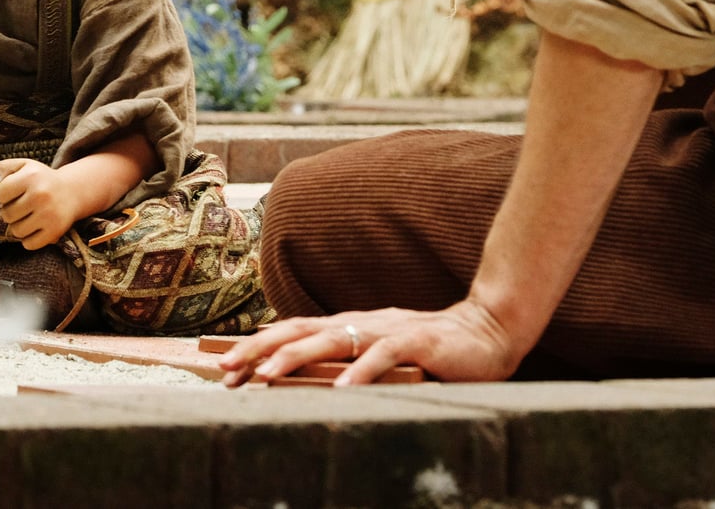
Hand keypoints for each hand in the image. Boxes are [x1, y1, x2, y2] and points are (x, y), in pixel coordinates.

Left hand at [0, 160, 81, 249]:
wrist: (72, 192)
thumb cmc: (41, 179)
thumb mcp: (23, 166)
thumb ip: (3, 168)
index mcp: (31, 176)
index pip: (0, 194)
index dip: (3, 195)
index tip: (14, 193)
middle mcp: (40, 194)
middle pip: (7, 214)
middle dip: (10, 211)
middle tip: (22, 207)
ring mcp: (49, 214)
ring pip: (16, 231)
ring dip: (18, 226)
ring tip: (27, 217)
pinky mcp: (55, 231)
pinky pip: (29, 244)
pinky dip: (29, 240)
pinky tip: (35, 228)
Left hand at [218, 302, 521, 386]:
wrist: (489, 331)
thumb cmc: (433, 352)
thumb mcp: (383, 360)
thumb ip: (351, 367)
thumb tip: (309, 387)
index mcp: (351, 327)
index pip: (295, 331)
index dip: (259, 346)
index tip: (224, 368)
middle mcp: (362, 323)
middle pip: (301, 330)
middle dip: (260, 348)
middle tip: (225, 369)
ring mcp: (389, 330)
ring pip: (333, 339)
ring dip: (296, 358)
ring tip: (266, 378)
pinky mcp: (418, 342)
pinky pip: (384, 356)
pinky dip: (361, 373)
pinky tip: (341, 390)